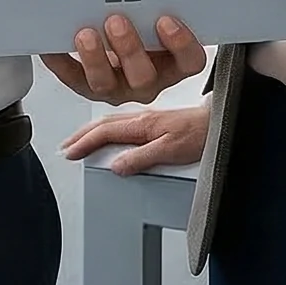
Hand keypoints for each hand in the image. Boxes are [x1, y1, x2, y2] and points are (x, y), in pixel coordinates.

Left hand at [39, 14, 206, 104]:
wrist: (117, 45)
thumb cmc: (143, 26)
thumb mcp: (155, 16)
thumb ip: (154, 4)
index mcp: (172, 63)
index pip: (189, 61)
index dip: (181, 44)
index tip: (166, 20)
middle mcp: (147, 80)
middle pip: (143, 75)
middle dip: (129, 48)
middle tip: (116, 20)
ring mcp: (116, 87)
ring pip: (106, 84)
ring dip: (94, 58)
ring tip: (85, 34)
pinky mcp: (86, 86)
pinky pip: (72, 78)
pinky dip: (60, 60)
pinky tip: (52, 44)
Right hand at [62, 103, 208, 174]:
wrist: (219, 121)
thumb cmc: (201, 133)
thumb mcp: (172, 150)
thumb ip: (142, 158)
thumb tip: (116, 166)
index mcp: (142, 124)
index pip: (105, 133)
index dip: (84, 143)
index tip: (70, 153)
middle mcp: (142, 118)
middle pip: (102, 125)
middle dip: (80, 135)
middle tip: (66, 147)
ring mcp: (148, 118)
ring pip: (110, 122)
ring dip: (91, 131)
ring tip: (79, 141)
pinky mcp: (155, 121)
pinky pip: (121, 123)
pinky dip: (106, 129)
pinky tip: (108, 134)